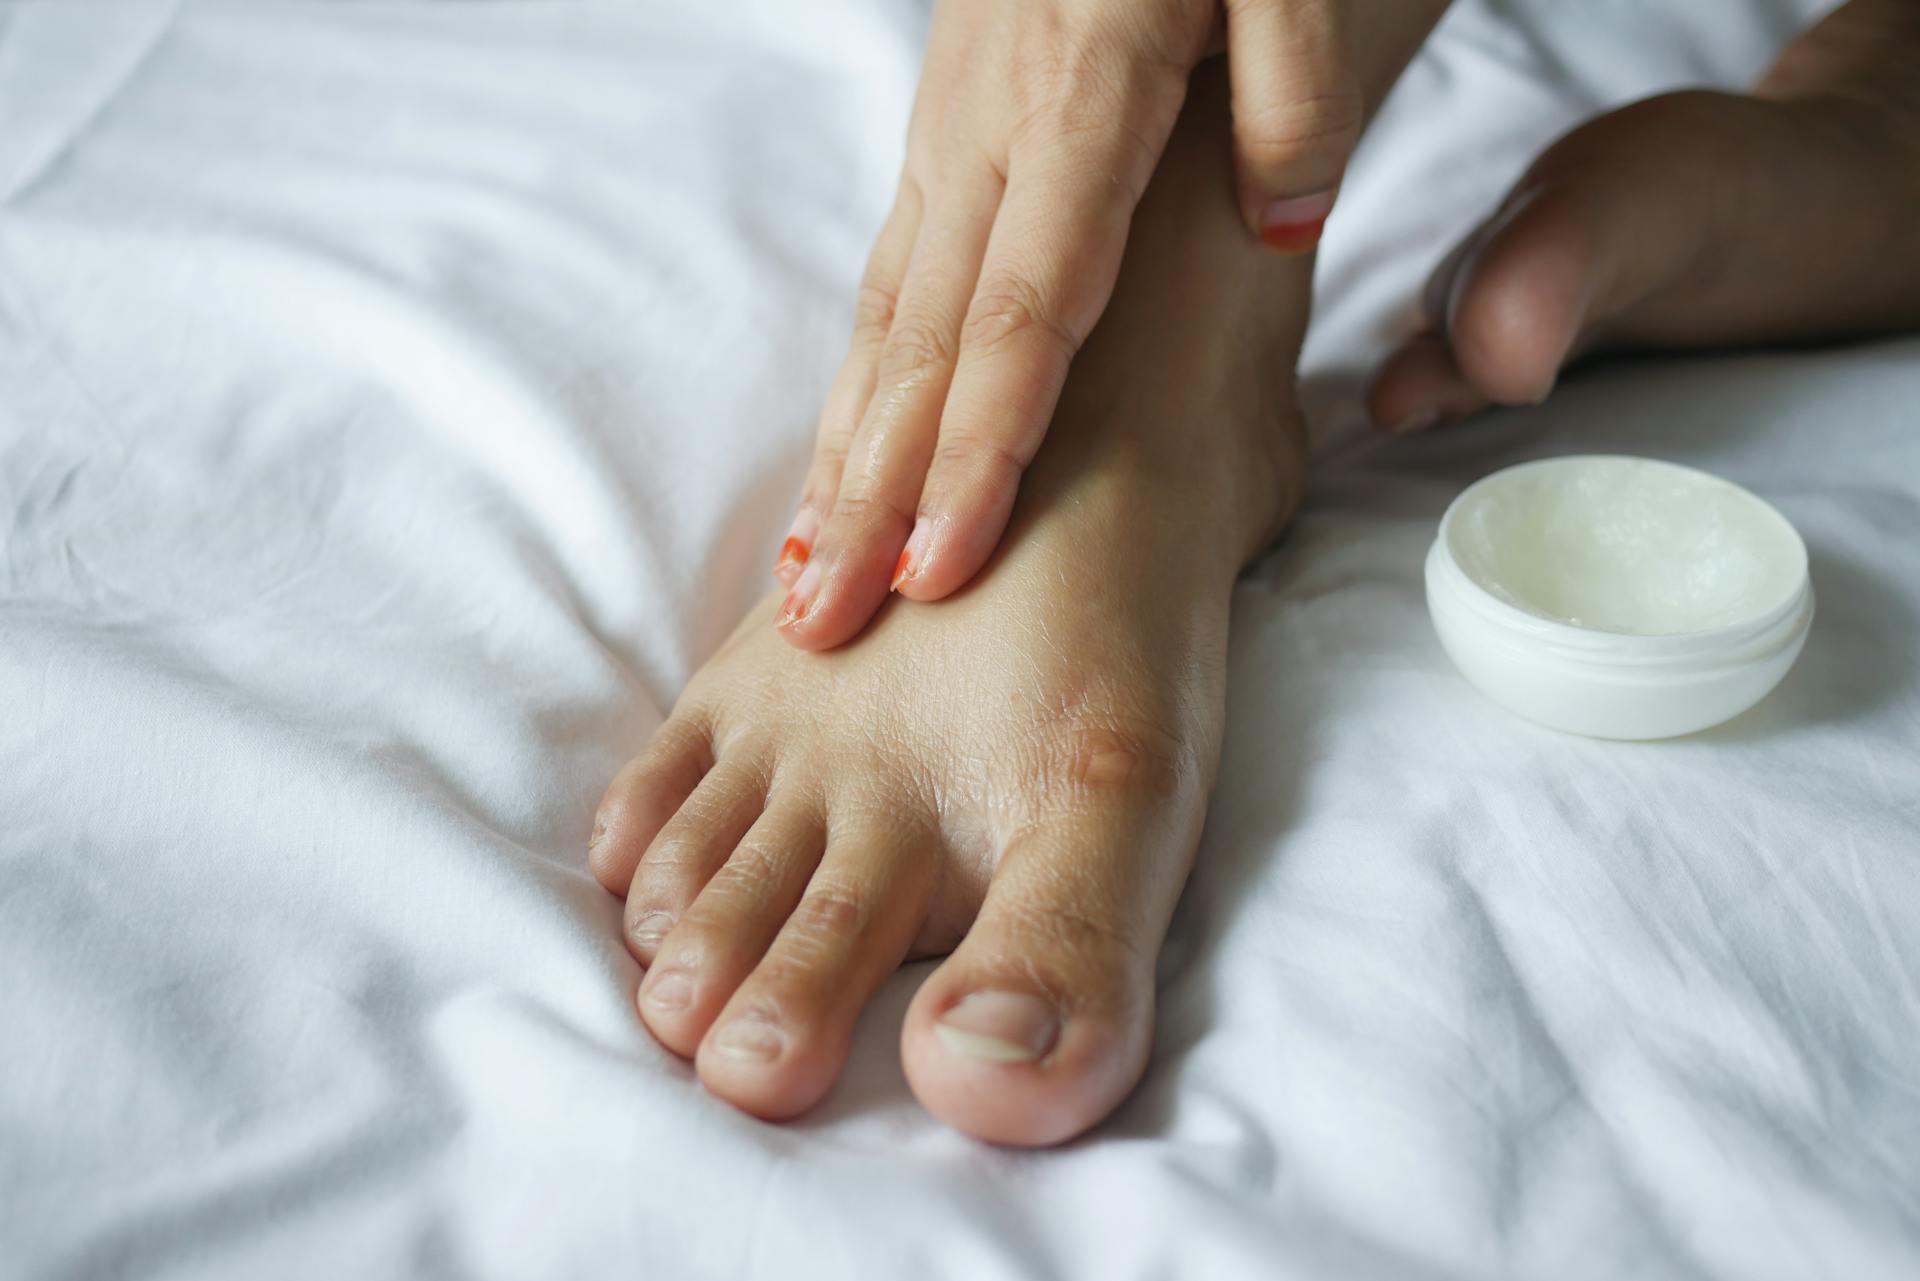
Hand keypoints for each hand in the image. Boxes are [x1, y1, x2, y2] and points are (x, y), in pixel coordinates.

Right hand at [773, 0, 1374, 648]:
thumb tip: (1286, 223)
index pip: (1022, 310)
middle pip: (923, 346)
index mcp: (1081, 98)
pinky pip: (887, 286)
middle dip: (871, 496)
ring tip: (805, 581)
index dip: (980, 447)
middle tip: (823, 628)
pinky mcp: (941, 146)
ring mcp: (948, 142)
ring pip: (882, 323)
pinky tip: (835, 466)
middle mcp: (988, 136)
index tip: (942, 565)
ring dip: (840, 457)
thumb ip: (1295, 89)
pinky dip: (855, 391)